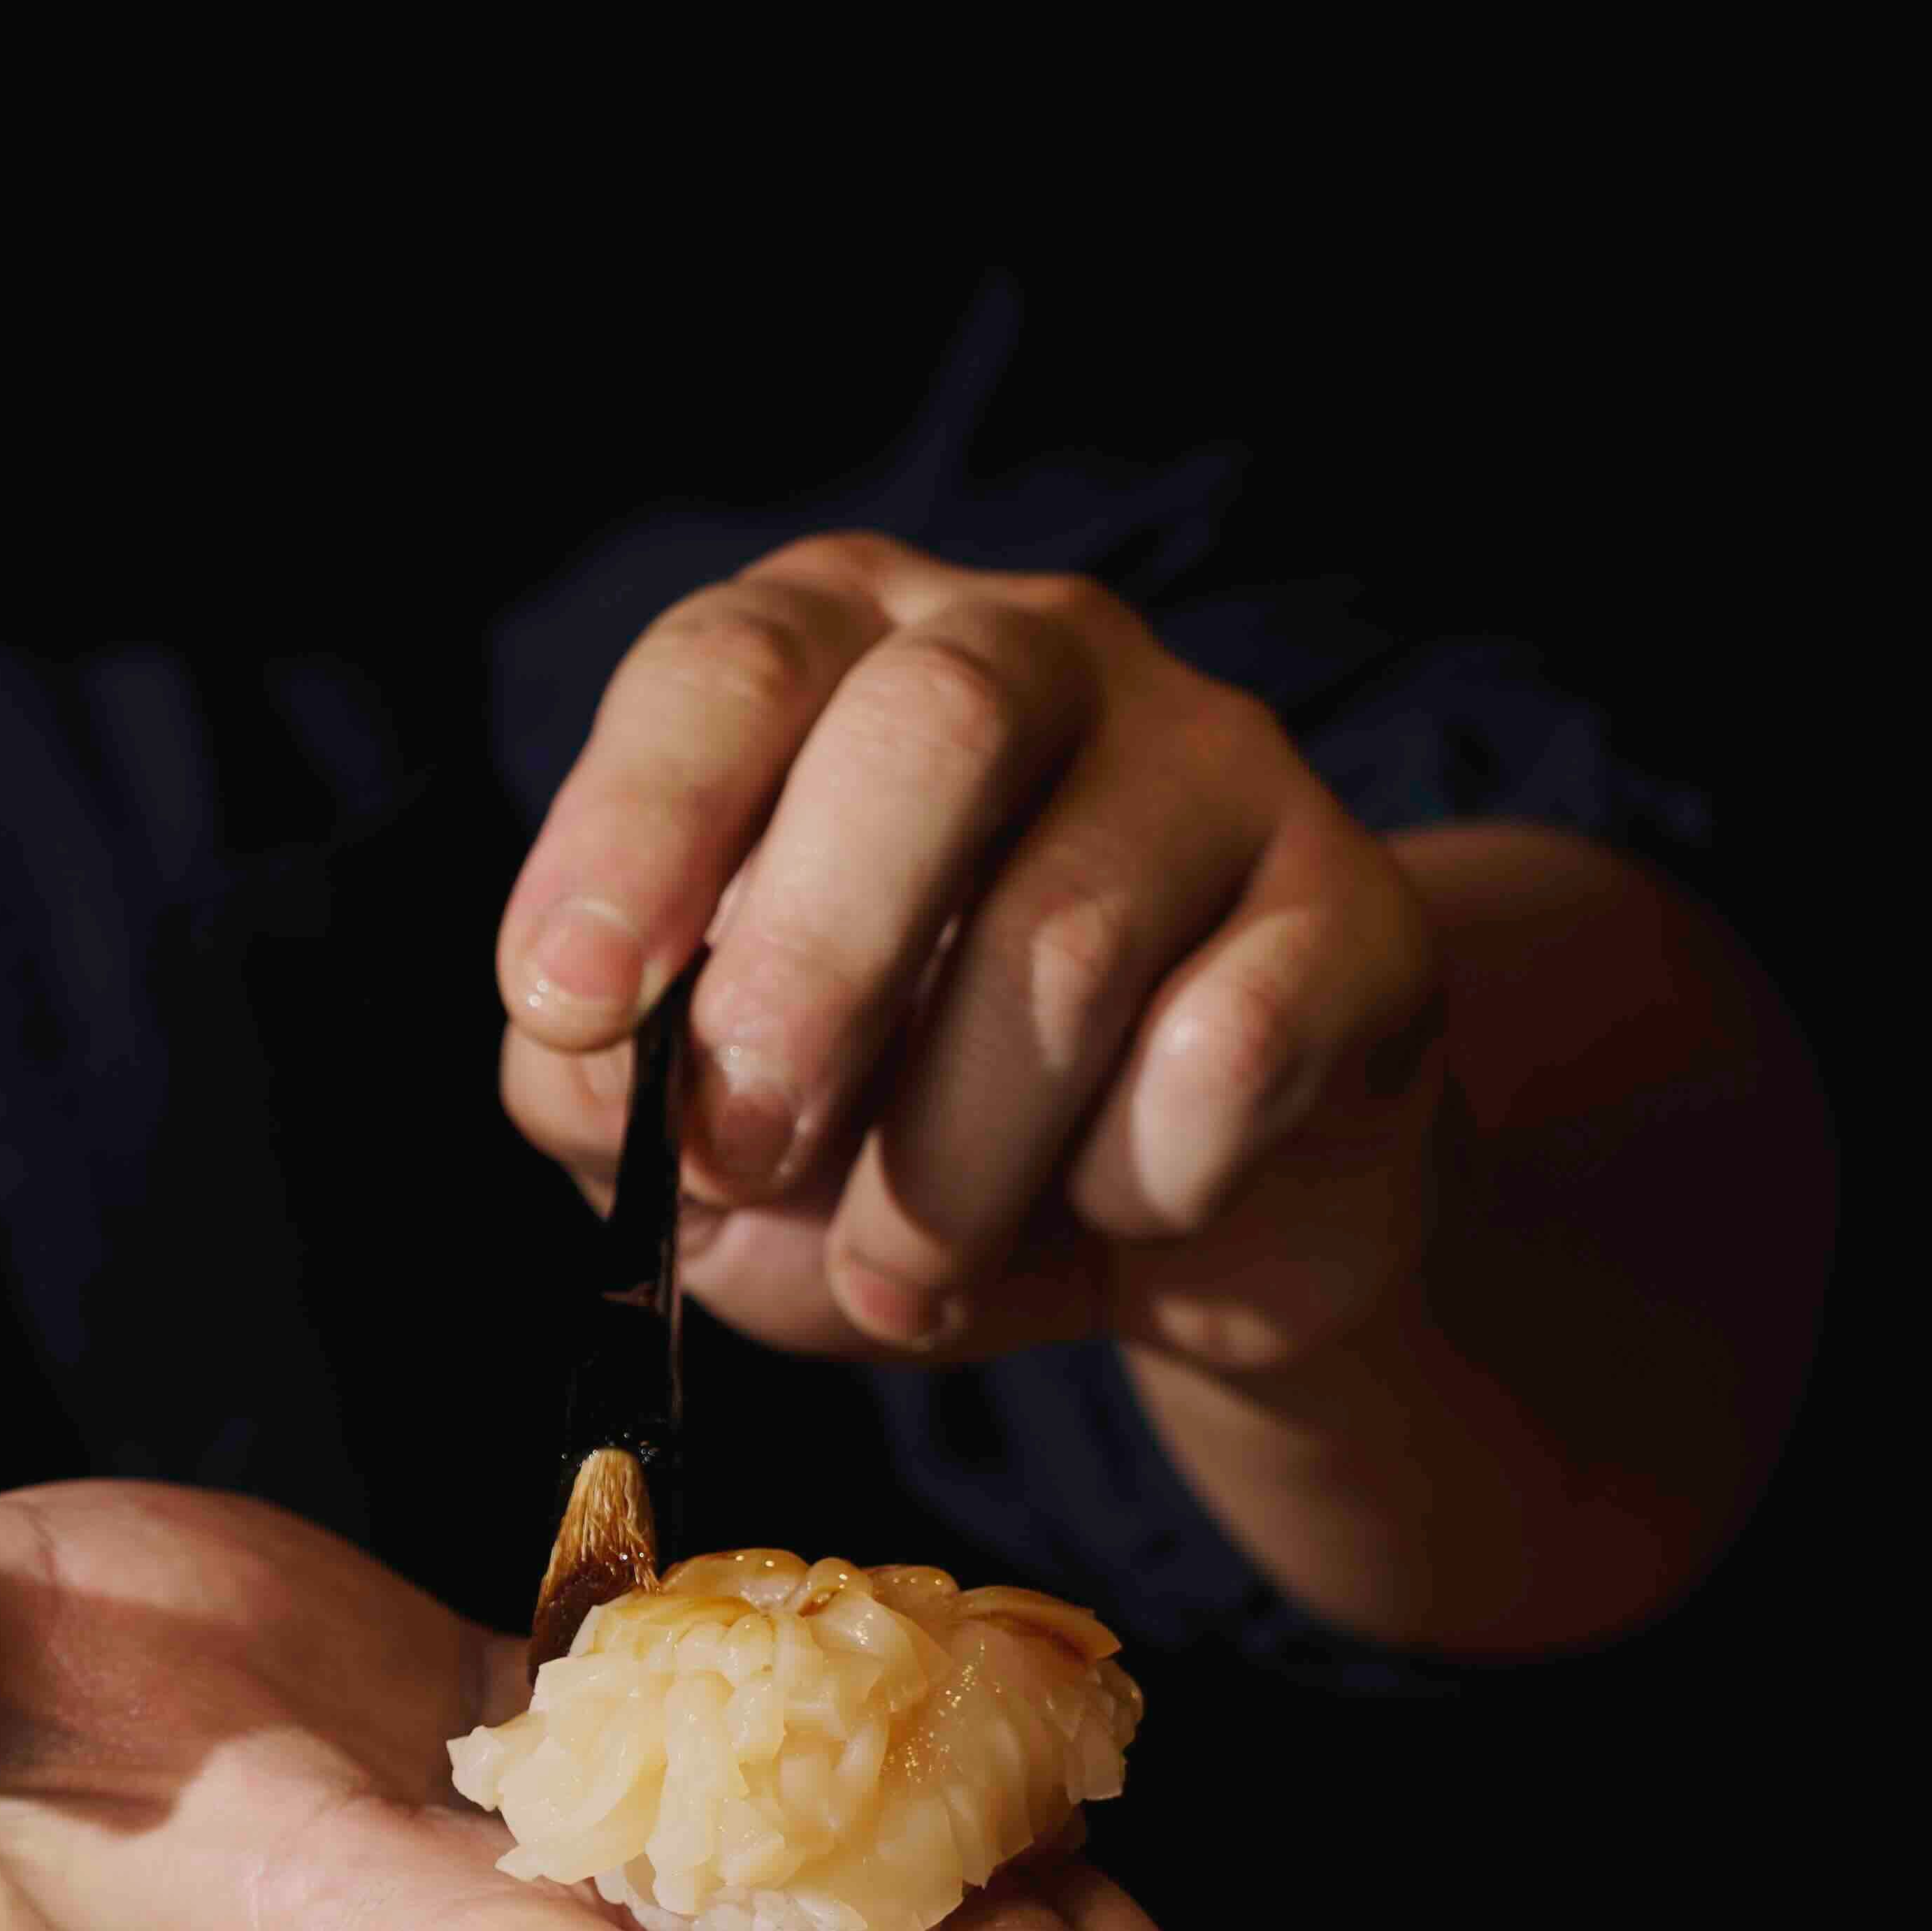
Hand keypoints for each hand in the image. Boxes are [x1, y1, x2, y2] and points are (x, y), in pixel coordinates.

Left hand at [498, 533, 1444, 1374]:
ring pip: (1068, 937)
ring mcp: (1216, 762)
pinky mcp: (1358, 911)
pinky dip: (1140, 1180)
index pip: (730, 667)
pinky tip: (1126, 1208)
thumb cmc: (897, 1140)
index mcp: (840, 657)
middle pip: (930, 734)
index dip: (638, 827)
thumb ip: (609, 1092)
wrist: (1166, 1234)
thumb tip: (591, 1067)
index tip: (573, 1001)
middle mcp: (1033, 653)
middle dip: (811, 970)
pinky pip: (1230, 1049)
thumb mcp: (711, 1130)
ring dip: (950, 1165)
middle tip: (745, 1158)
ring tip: (908, 1277)